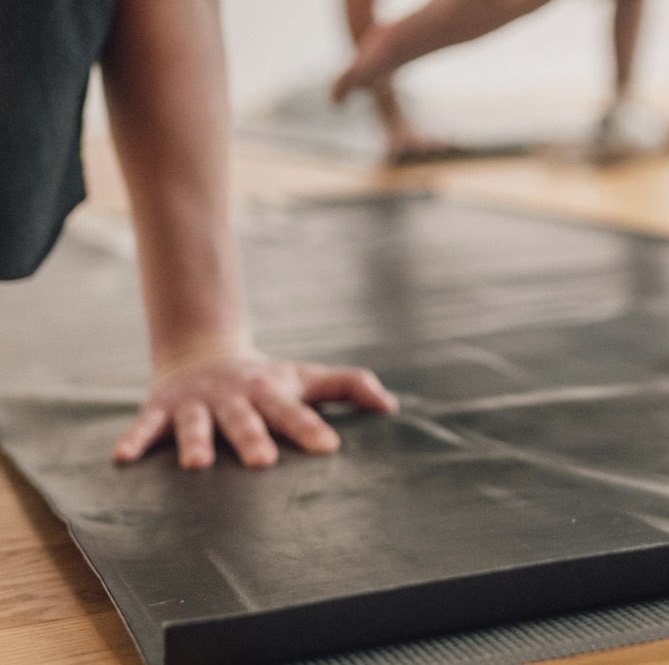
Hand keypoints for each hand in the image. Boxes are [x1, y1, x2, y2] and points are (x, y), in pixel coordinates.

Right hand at [113, 353, 397, 468]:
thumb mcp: (304, 378)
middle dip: (253, 439)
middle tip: (262, 463)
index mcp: (270, 392)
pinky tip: (123, 458)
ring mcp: (197, 404)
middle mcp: (234, 397)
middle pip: (246, 420)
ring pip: (197, 425)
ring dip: (196, 442)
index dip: (311, 428)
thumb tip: (392, 406)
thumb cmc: (266, 380)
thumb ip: (347, 387)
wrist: (205, 355)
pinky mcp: (162, 411)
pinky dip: (135, 440)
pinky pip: (146, 427)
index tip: (330, 449)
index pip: (294, 412)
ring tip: (197, 465)